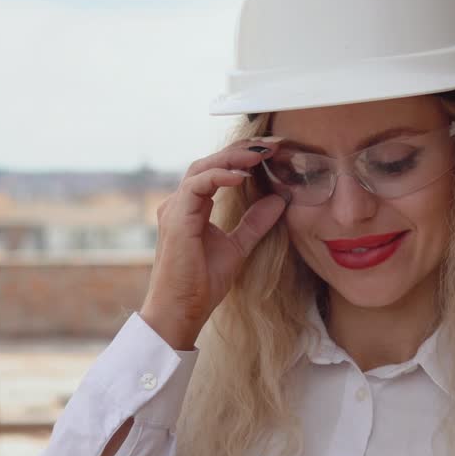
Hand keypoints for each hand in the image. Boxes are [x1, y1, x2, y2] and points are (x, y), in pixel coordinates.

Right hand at [138, 138, 286, 349]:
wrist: (182, 310)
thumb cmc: (202, 283)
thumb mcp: (239, 246)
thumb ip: (255, 222)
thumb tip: (279, 199)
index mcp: (193, 207)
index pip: (217, 170)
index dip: (243, 157)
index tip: (272, 152)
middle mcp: (181, 203)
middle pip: (209, 162)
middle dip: (240, 150)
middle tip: (271, 145)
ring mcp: (175, 208)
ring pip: (202, 167)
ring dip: (232, 158)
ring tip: (261, 155)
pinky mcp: (176, 218)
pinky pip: (197, 185)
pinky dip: (219, 176)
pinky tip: (242, 176)